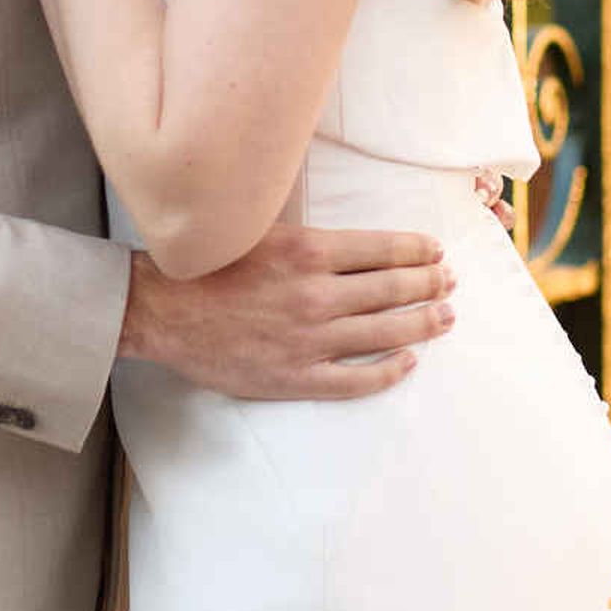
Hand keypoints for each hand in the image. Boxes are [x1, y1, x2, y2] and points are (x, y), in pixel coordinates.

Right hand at [116, 222, 455, 399]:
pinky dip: (390, 371)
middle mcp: (317, 295)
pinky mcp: (297, 376)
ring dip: (423, 323)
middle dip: (429, 283)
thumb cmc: (207, 266)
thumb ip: (307, 235)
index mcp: (309, 252)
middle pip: (393, 289)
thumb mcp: (260, 230)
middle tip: (450, 281)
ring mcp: (310, 340)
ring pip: (385, 332)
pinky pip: (357, 380)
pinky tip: (409, 362)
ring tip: (445, 316)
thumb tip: (351, 234)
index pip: (383, 249)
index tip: (436, 251)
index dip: (417, 250)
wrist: (161, 310)